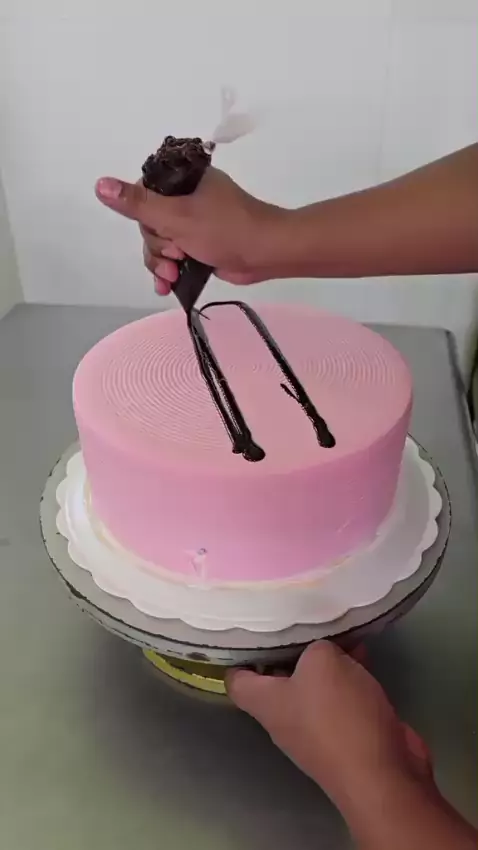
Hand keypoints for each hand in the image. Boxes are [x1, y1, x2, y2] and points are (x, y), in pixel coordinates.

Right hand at [95, 169, 286, 293]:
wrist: (266, 253)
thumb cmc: (224, 229)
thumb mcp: (176, 216)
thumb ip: (137, 204)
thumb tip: (99, 184)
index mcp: (180, 180)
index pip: (142, 197)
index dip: (144, 220)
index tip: (159, 232)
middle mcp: (185, 198)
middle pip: (149, 225)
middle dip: (157, 248)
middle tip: (175, 258)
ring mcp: (193, 223)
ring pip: (160, 245)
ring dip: (161, 264)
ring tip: (172, 276)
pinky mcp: (201, 245)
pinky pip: (174, 258)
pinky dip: (170, 272)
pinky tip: (167, 287)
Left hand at [226, 641, 431, 810]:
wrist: (383, 777)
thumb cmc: (338, 715)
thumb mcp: (322, 661)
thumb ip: (317, 647)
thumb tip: (325, 653)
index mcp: (266, 703)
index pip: (237, 680)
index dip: (242, 653)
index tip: (255, 626)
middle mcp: (286, 719)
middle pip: (279, 678)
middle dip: (294, 648)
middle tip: (305, 617)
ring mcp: (318, 731)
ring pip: (315, 686)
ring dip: (328, 660)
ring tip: (341, 627)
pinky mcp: (349, 735)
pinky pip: (343, 697)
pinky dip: (351, 675)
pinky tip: (364, 653)